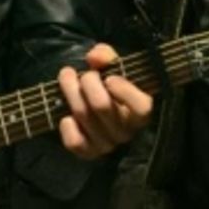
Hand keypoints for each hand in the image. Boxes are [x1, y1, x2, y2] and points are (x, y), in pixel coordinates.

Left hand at [57, 43, 152, 159]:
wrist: (92, 101)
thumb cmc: (108, 82)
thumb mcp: (111, 64)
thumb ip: (106, 56)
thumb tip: (95, 58)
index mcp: (140, 110)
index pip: (141, 107)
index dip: (125, 91)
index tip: (109, 77)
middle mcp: (127, 131)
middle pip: (102, 106)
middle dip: (87, 83)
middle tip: (81, 73)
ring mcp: (108, 144)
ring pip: (84, 117)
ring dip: (70, 93)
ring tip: (66, 78)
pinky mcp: (89, 152)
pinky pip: (75, 142)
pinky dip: (67, 126)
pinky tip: (66, 116)